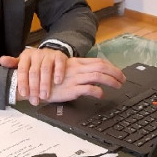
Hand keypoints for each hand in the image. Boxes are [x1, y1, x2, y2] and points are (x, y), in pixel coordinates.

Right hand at [0, 49, 125, 105]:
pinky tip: (101, 94)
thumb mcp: (64, 71)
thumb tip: (93, 76)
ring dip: (111, 81)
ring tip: (118, 86)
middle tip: (123, 80)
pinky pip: (89, 89)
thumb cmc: (49, 79)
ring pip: (98, 76)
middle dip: (116, 73)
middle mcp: (77, 68)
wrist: (34, 83)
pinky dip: (98, 91)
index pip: (98, 61)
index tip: (119, 73)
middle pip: (101, 67)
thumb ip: (78, 71)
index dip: (111, 67)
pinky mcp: (71, 89)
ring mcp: (74, 78)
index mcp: (76, 62)